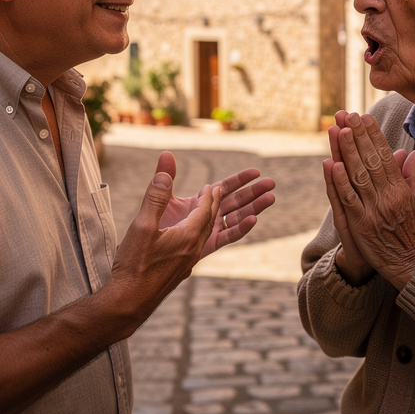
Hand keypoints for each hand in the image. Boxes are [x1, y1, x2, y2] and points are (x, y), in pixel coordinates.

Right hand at [109, 156, 221, 320]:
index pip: (205, 209)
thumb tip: (165, 170)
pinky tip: (189, 240)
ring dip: (208, 221)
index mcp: (188, 237)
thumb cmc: (134, 264)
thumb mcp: (142, 225)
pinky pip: (195, 248)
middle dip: (215, 205)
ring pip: (203, 237)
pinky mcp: (179, 273)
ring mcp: (187, 264)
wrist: (128, 303)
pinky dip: (198, 235)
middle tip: (217, 192)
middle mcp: (193, 251)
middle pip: (209, 222)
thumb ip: (156, 196)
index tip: (211, 184)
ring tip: (205, 212)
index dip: (209, 195)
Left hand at [154, 152, 274, 256]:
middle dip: (253, 192)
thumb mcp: (160, 199)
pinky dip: (241, 228)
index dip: (240, 179)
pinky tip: (253, 219)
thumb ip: (165, 177)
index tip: (256, 171)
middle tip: (271, 182)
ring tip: (271, 197)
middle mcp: (207, 216)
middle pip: (235, 201)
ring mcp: (209, 231)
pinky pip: (227, 236)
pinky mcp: (208, 245)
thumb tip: (166, 153)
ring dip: (253, 207)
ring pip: (236, 217)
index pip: (224, 188)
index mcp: (199, 203)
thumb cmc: (150, 228)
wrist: (143, 260)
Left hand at [326, 111, 414, 289]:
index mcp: (401, 190)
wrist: (411, 266)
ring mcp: (372, 211)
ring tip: (339, 129)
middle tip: (348, 114)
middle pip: (369, 161)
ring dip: (347, 152)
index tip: (366, 117)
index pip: (385, 157)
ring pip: (357, 176)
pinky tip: (332, 164)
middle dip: (358, 136)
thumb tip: (411, 152)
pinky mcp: (360, 225)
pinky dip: (339, 182)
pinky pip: (347, 200)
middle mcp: (387, 197)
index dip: (374, 136)